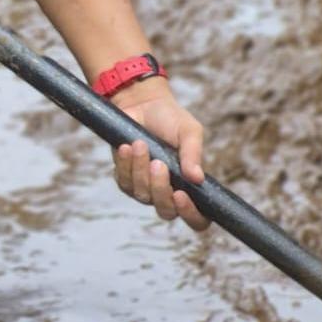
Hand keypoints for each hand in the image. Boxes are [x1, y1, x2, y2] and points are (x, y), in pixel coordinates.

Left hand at [110, 78, 209, 231]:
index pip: (197, 218)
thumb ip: (194, 154)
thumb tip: (198, 179)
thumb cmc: (170, 118)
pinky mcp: (125, 177)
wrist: (142, 102)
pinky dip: (125, 165)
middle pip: (166, 211)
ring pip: (142, 195)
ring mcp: (145, 187)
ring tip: (141, 144)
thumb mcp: (189, 131)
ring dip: (140, 170)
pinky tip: (127, 146)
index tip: (181, 195)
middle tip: (159, 163)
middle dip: (160, 188)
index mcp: (190, 186)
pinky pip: (123, 182)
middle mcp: (168, 192)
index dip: (191, 215)